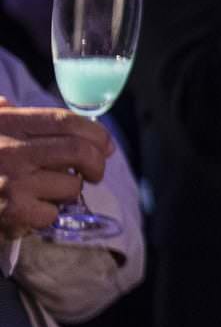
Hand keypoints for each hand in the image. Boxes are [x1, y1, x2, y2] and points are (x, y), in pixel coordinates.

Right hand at [0, 101, 110, 238]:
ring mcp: (12, 179)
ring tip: (47, 192)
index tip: (105, 146)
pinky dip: (47, 215)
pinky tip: (30, 210)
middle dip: (96, 165)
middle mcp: (12, 148)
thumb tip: (32, 111)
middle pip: (80, 151)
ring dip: (67, 193)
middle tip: (93, 174)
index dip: (97, 133)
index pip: (68, 121)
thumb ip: (4, 114)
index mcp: (8, 122)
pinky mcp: (11, 208)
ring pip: (70, 186)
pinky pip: (51, 213)